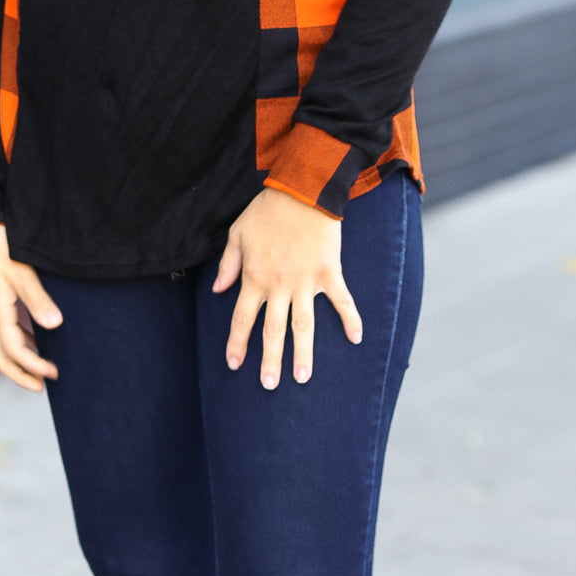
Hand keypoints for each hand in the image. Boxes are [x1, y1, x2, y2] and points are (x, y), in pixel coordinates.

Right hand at [0, 225, 61, 392]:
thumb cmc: (2, 247)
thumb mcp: (23, 274)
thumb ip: (39, 301)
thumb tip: (55, 325)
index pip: (14, 351)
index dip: (34, 366)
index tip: (54, 373)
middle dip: (19, 375)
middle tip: (42, 386)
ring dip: (18, 361)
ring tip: (41, 368)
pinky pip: (1, 333)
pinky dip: (17, 343)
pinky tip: (34, 340)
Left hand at [213, 188, 362, 388]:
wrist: (301, 190)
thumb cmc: (267, 210)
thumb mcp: (237, 234)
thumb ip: (228, 264)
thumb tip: (218, 291)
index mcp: (254, 277)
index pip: (243, 318)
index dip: (238, 342)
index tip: (235, 364)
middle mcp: (279, 285)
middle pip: (273, 330)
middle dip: (270, 360)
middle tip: (269, 386)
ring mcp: (305, 281)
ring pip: (304, 325)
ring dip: (304, 353)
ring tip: (303, 378)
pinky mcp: (329, 272)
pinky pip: (341, 300)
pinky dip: (350, 318)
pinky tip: (356, 338)